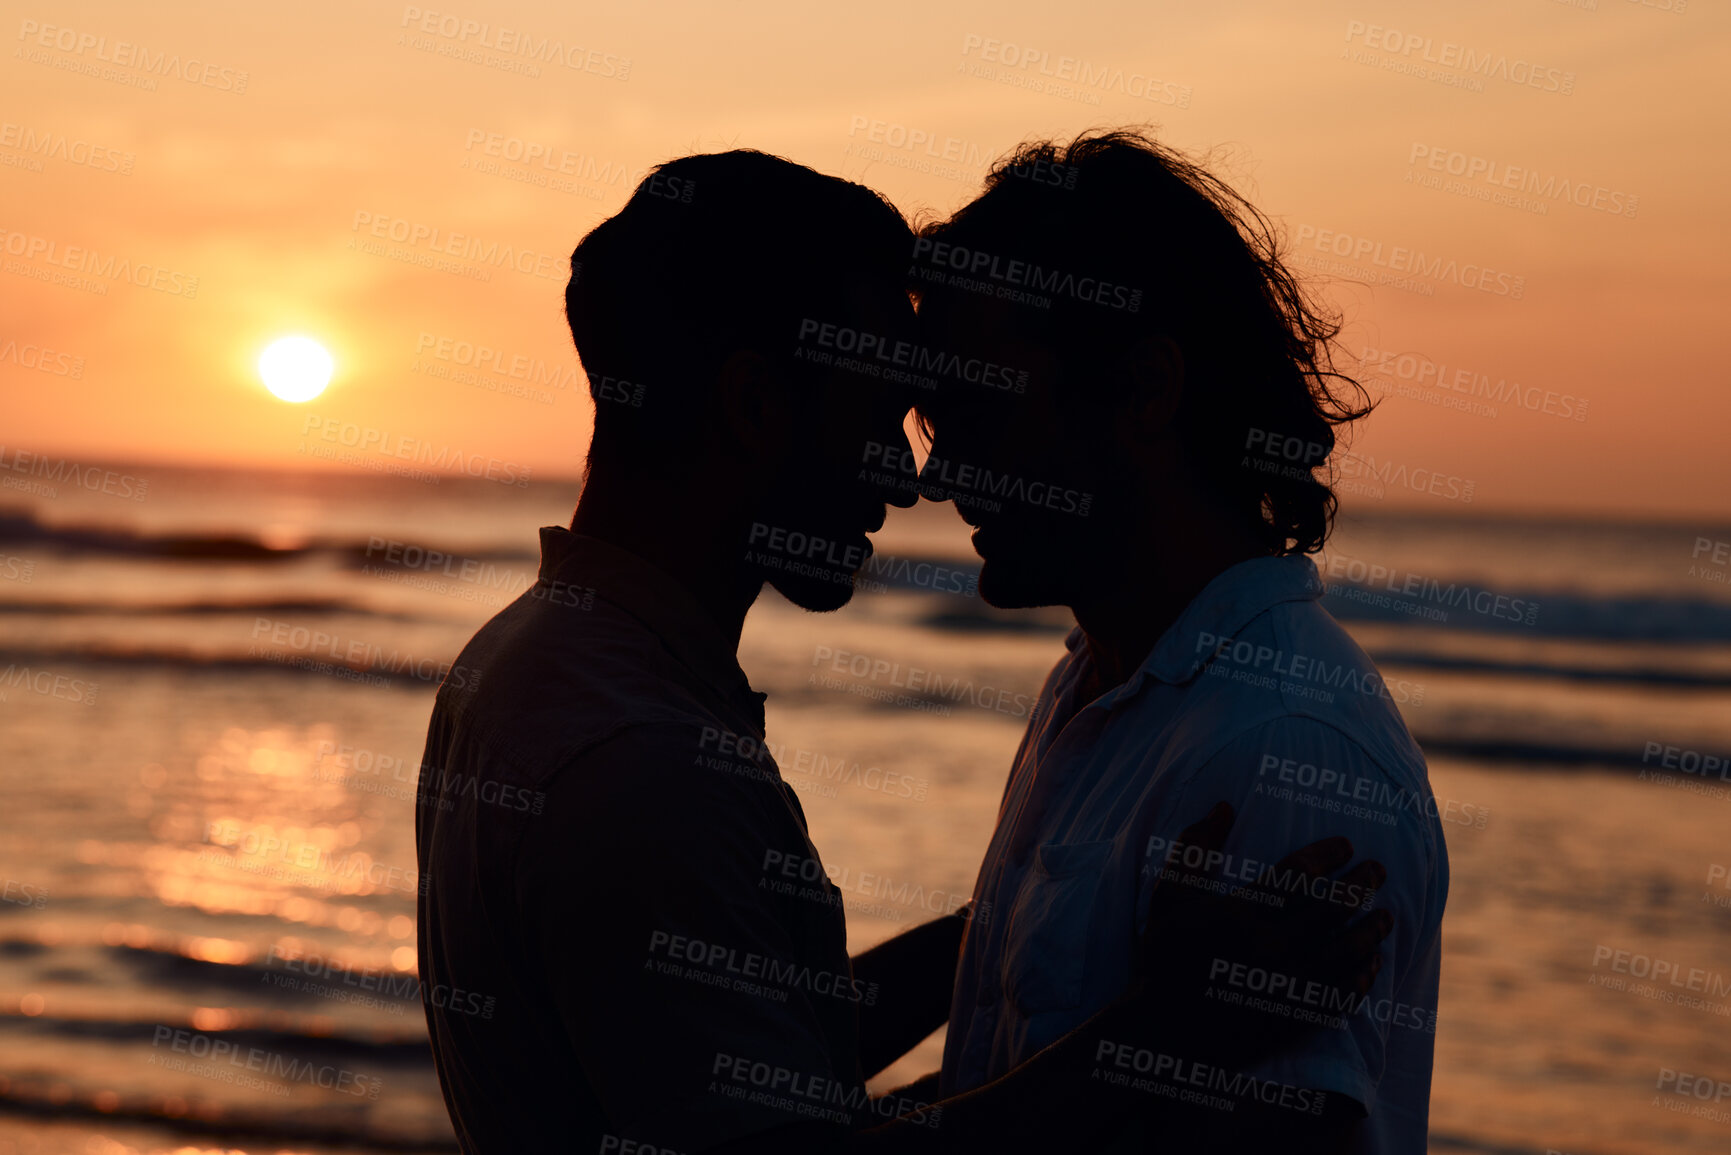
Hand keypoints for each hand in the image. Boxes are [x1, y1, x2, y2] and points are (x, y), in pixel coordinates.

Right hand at [1131, 801, 1392, 1064]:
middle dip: (1361, 885)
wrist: (1165, 1028)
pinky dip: (1362, 978)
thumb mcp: (1168, 895)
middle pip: (1331, 908)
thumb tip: (1224, 806)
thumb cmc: (1165, 955)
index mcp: (1241, 912)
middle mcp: (1269, 945)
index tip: (1348, 845)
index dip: (1328, 854)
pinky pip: (1341, 994)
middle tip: (1379, 871)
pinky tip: (1372, 964)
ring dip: (1371, 931)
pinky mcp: (1294, 1017)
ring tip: (1387, 916)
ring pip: (1344, 950)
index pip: (1298, 872)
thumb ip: (1195, 847)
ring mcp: (1285, 984)